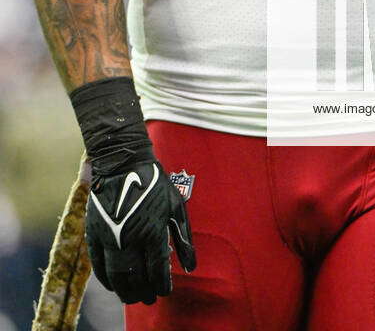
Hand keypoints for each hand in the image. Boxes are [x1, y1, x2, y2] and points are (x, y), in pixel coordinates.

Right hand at [87, 159, 195, 304]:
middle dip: (144, 293)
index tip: (165, 291)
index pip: (157, 270)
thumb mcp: (176, 206)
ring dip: (126, 292)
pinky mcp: (94, 235)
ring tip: (134, 297)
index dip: (162, 285)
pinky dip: (107, 280)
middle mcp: (130, 238)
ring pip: (116, 277)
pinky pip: (98, 266)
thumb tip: (191, 266)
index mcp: (152, 230)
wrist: (122, 164)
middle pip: (136, 279)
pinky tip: (115, 285)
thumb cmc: (155, 183)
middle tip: (149, 299)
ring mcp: (110, 238)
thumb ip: (184, 237)